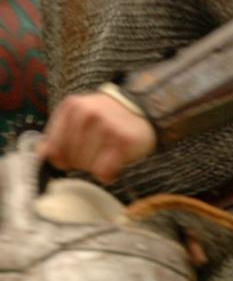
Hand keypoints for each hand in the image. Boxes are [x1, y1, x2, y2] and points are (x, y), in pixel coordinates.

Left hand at [39, 93, 156, 183]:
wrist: (143, 107)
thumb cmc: (107, 116)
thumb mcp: (78, 116)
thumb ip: (57, 134)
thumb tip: (41, 156)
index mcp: (71, 108)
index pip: (54, 151)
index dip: (64, 159)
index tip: (75, 156)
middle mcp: (87, 115)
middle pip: (72, 161)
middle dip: (84, 162)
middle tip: (99, 150)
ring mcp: (106, 127)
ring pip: (88, 167)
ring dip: (98, 167)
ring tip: (109, 153)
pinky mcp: (123, 141)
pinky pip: (105, 172)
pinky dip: (110, 173)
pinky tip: (117, 161)